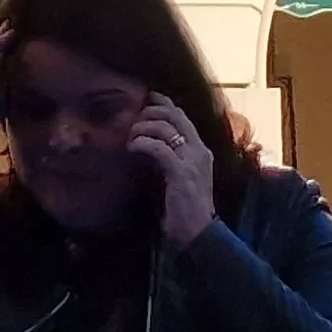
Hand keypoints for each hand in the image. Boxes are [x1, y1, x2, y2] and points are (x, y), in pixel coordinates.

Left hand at [128, 93, 218, 245]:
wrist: (198, 233)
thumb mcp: (180, 178)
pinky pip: (158, 147)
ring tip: (130, 136)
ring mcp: (193, 161)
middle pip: (175, 116)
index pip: (183, 117)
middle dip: (151, 111)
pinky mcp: (181, 173)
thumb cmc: (185, 209)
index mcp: (202, 151)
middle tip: (133, 118)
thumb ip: (171, 159)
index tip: (147, 98)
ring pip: (165, 128)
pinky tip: (132, 147)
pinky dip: (142, 143)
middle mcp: (200, 151)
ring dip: (142, 127)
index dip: (164, 104)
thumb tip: (149, 144)